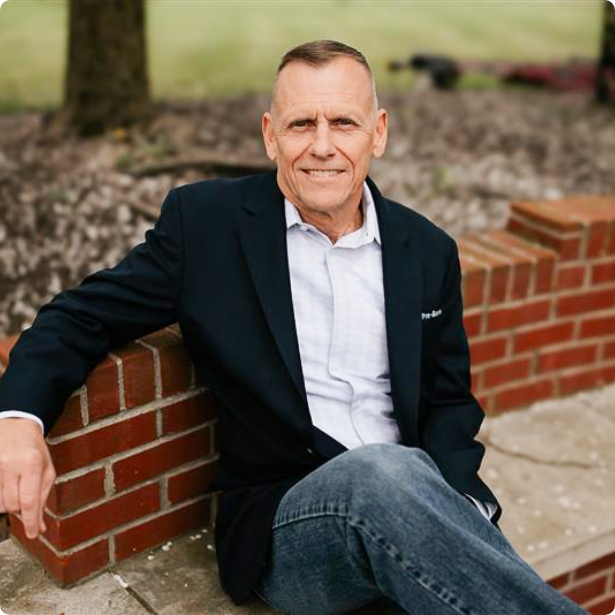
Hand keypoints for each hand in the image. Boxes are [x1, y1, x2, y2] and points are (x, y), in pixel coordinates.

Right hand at [0, 418, 55, 538]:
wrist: (15, 426)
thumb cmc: (34, 449)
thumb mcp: (47, 469)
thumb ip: (43, 497)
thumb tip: (41, 526)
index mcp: (32, 463)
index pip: (30, 500)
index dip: (31, 521)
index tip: (34, 534)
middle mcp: (10, 464)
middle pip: (12, 504)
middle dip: (20, 509)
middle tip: (25, 500)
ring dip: (8, 504)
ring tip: (15, 488)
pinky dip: (0, 498)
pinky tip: (6, 488)